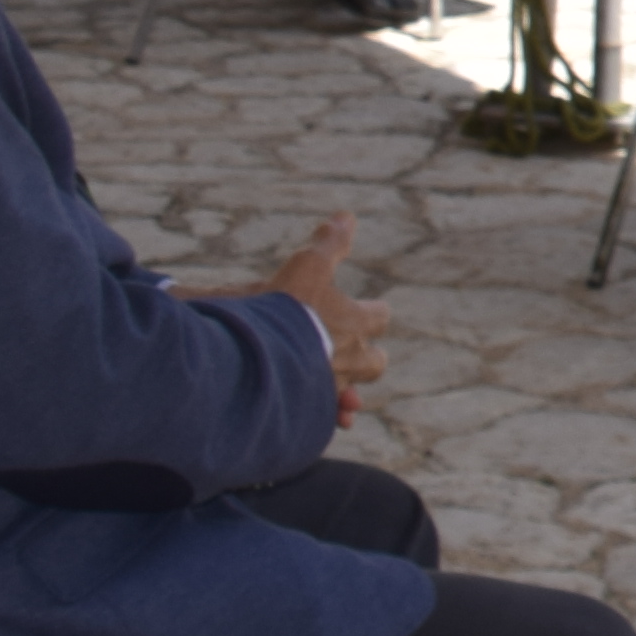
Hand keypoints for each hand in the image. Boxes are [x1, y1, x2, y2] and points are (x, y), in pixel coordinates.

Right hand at [255, 214, 388, 416]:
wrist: (257, 359)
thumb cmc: (285, 309)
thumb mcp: (306, 267)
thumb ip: (328, 244)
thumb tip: (348, 216)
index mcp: (355, 323)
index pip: (379, 317)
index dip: (371, 313)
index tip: (364, 310)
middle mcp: (350, 360)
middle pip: (374, 362)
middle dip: (365, 357)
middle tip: (345, 349)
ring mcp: (329, 389)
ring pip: (348, 394)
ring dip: (342, 389)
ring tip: (324, 382)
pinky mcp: (307, 412)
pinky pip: (322, 420)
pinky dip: (320, 416)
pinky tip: (311, 414)